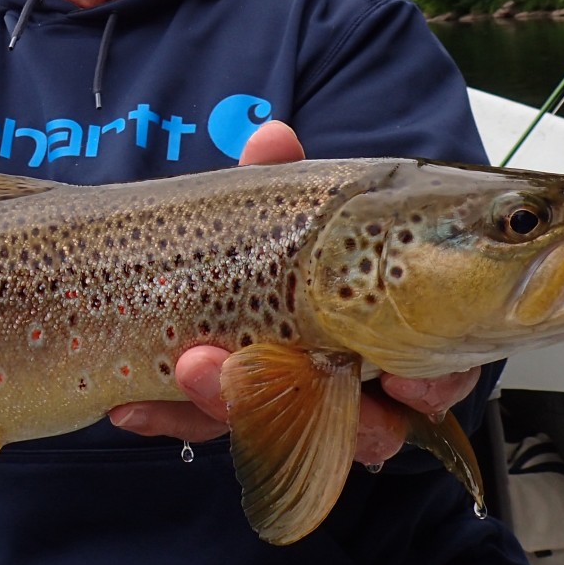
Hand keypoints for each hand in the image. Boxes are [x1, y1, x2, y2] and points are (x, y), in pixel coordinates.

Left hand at [107, 124, 480, 463]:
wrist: (187, 269)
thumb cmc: (277, 240)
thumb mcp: (279, 207)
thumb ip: (281, 179)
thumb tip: (272, 137)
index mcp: (389, 334)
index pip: (433, 375)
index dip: (430, 387)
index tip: (409, 383)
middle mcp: (346, 385)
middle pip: (354, 425)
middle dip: (314, 401)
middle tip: (253, 370)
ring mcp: (282, 405)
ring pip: (269, 427)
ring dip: (224, 402)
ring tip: (187, 367)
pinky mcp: (221, 415)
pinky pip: (200, 427)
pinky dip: (166, 415)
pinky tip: (129, 404)